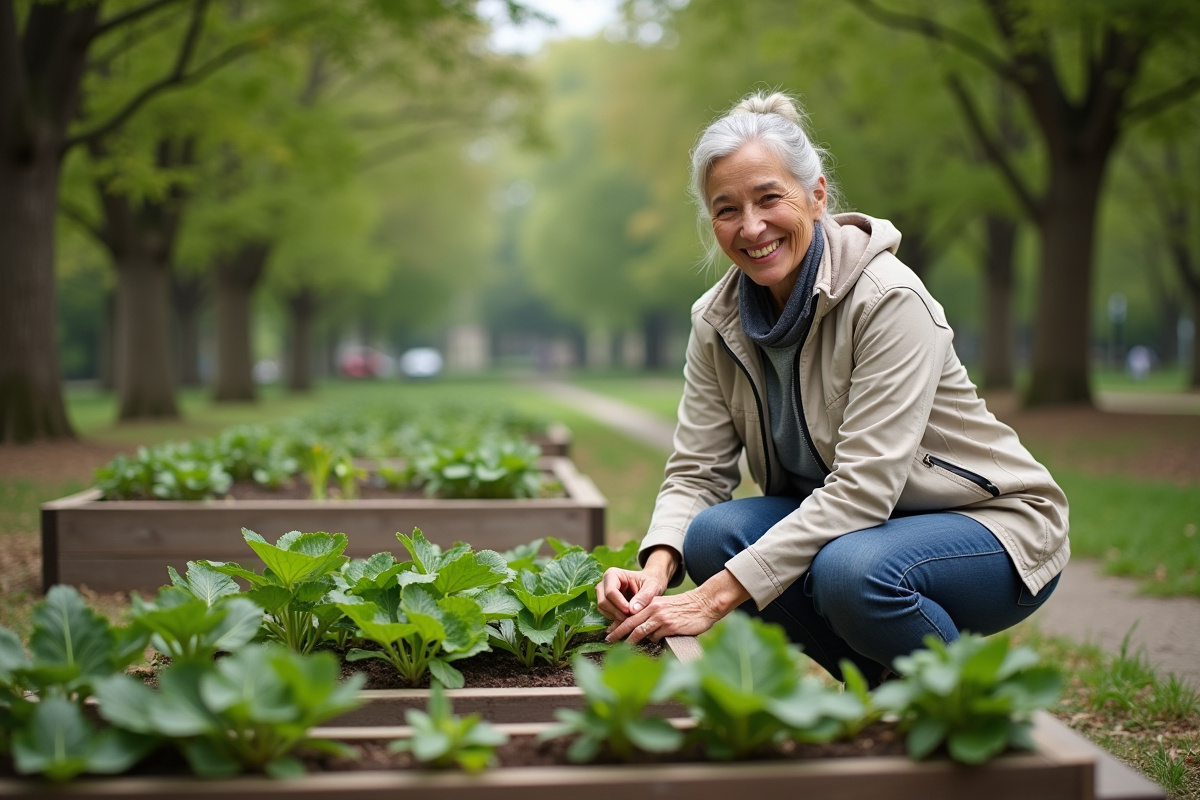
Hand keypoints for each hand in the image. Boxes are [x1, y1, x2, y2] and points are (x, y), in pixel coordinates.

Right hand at [594, 546, 676, 625]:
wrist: (650, 585)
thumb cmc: (651, 582)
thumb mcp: (652, 586)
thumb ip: (644, 596)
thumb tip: (632, 610)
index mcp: (612, 574)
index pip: (610, 591)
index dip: (619, 603)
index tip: (631, 612)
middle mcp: (604, 584)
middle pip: (603, 601)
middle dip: (616, 612)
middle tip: (631, 619)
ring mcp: (602, 594)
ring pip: (603, 609)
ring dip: (616, 617)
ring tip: (631, 619)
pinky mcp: (605, 603)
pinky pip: (606, 614)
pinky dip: (615, 619)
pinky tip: (628, 619)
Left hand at [606, 569, 750, 644]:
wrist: (703, 604)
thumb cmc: (684, 607)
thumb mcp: (664, 606)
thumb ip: (651, 614)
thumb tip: (639, 629)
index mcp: (651, 603)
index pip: (629, 614)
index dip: (618, 624)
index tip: (609, 632)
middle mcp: (653, 609)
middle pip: (630, 623)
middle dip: (617, 633)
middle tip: (608, 640)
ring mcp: (661, 618)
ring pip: (640, 631)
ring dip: (631, 641)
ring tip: (624, 648)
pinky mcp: (670, 626)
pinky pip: (655, 637)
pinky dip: (652, 641)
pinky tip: (654, 643)